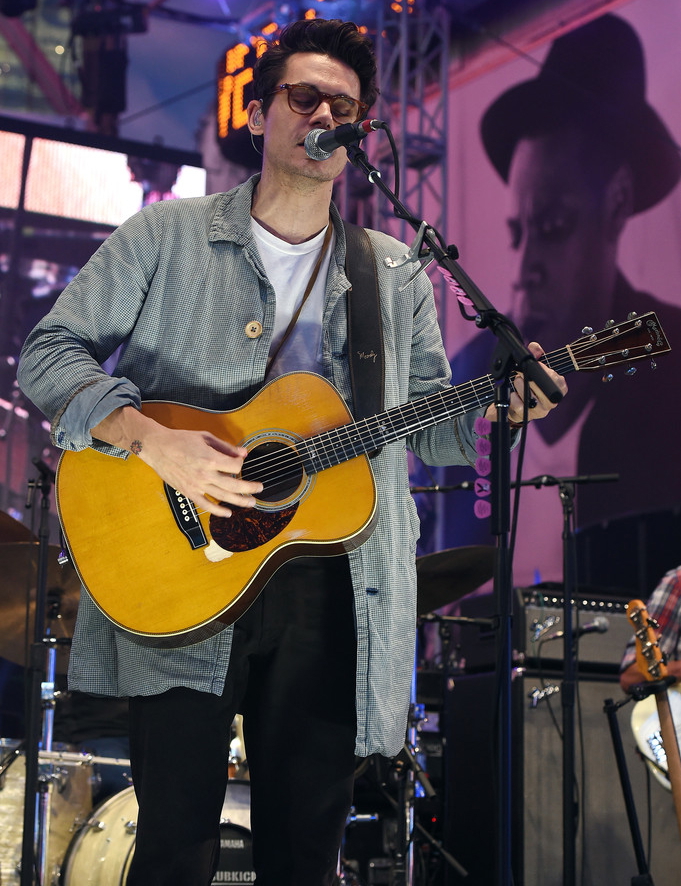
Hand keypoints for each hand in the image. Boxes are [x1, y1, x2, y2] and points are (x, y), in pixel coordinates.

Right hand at [91, 406, 262, 517]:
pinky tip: (228, 513)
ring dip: (239, 501)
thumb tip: (243, 452)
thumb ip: (226, 447)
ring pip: (223, 497)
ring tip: (250, 502)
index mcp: (211, 458)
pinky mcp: (189, 492)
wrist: (157, 447)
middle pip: (234, 485)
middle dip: (250, 488)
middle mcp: (206, 474)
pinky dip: (218, 511)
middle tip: (259, 489)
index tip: (239, 461)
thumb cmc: (181, 440)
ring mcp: (197, 485)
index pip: (235, 466)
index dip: (240, 464)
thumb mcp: (205, 437)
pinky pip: (206, 505)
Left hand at [485, 341, 567, 425]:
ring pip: (532, 400)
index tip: (537, 365)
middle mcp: (551, 402)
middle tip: (522, 373)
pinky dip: (514, 398)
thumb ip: (535, 353)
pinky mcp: (526, 417)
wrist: (514, 401)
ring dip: (521, 387)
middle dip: (532, 379)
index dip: (546, 372)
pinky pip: (520, 408)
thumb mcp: (533, 365)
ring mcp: (539, 411)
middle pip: (546, 393)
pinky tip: (512, 393)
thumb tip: (535, 347)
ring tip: (517, 380)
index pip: (558, 381)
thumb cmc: (528, 382)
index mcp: (558, 388)